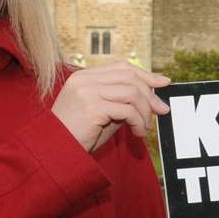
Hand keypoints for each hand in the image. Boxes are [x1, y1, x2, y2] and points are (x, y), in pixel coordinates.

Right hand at [52, 63, 170, 151]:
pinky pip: (127, 110)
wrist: (55, 151)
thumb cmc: (77, 135)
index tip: (163, 83)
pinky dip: (138, 122)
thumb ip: (121, 102)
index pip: (122, 67)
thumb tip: (152, 99)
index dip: (145, 74)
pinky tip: (138, 133)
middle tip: (162, 110)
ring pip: (132, 93)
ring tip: (144, 127)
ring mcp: (87, 92)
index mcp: (84, 76)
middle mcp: (84, 80)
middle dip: (150, 94)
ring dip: (145, 111)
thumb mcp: (101, 113)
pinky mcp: (92, 107)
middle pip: (130, 77)